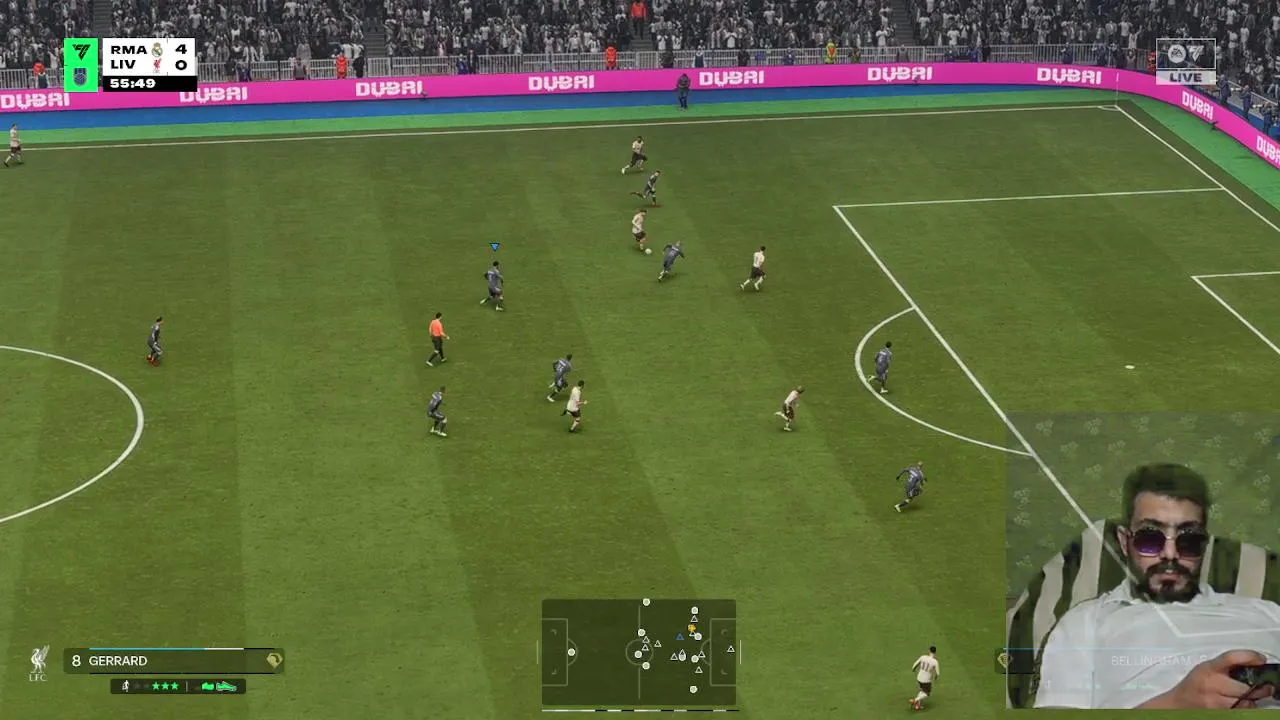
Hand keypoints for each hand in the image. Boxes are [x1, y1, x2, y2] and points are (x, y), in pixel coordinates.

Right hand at [1144, 650, 1270, 708]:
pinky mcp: (1218, 713)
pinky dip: (1243, 708)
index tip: (1260, 658)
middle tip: (1265, 686)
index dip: (1248, 656)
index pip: (1230, 658)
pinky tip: (1238, 703)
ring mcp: (1215, 701)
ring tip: (1247, 696)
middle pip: (1244, 686)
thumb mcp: (1205, 668)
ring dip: (1250, 700)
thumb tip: (1252, 663)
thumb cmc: (1193, 685)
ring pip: (1245, 702)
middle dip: (1257, 688)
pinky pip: (1240, 711)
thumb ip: (1224, 665)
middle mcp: (1211, 684)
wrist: (1178, 704)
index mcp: (1208, 668)